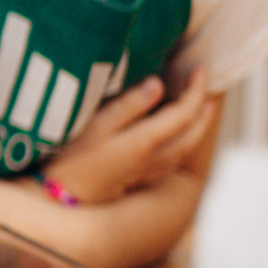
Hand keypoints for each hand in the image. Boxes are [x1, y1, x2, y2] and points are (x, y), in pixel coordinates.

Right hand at [35, 68, 214, 204]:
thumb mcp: (95, 124)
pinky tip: (178, 138)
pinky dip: (184, 144)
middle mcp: (154, 158)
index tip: (198, 71)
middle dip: (204, 110)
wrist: (60, 196)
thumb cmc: (72, 157)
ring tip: (202, 110)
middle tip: (207, 88)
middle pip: (193, 133)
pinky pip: (174, 160)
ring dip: (198, 127)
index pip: (184, 113)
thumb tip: (157, 84)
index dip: (195, 90)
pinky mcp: (139, 178)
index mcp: (145, 141)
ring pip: (186, 148)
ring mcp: (148, 171)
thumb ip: (129, 104)